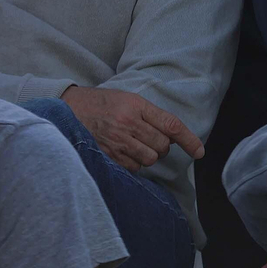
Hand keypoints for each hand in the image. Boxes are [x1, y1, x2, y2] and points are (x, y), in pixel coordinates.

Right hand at [60, 86, 203, 171]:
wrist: (66, 108)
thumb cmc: (102, 104)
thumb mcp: (128, 100)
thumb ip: (151, 116)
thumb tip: (174, 138)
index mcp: (136, 106)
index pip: (172, 125)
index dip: (189, 140)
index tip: (200, 152)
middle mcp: (128, 123)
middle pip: (163, 146)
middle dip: (162, 147)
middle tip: (149, 140)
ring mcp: (116, 140)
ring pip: (150, 159)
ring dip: (148, 156)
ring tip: (134, 145)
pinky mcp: (106, 154)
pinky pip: (133, 167)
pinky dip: (134, 163)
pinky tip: (124, 152)